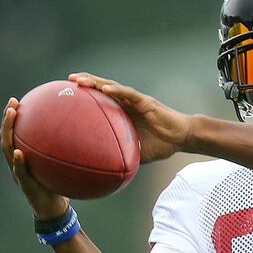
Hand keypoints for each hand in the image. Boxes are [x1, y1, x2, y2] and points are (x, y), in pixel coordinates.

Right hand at [0, 98, 68, 218]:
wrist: (54, 210)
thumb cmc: (59, 186)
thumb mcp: (60, 166)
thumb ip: (65, 151)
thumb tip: (83, 131)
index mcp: (24, 158)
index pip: (15, 135)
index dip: (12, 119)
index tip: (15, 101)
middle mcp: (17, 164)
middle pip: (7, 139)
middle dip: (7, 121)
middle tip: (11, 104)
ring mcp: (18, 174)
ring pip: (8, 151)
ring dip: (8, 134)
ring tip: (11, 117)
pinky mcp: (25, 186)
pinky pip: (20, 173)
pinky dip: (18, 163)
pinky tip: (19, 153)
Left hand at [68, 72, 192, 163]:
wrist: (182, 138)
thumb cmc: (162, 144)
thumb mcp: (138, 153)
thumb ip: (124, 156)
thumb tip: (107, 172)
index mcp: (125, 112)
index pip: (103, 100)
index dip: (87, 96)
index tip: (69, 94)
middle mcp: (129, 103)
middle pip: (104, 89)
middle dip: (87, 83)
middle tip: (69, 80)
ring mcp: (137, 101)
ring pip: (114, 87)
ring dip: (97, 82)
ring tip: (81, 80)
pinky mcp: (147, 102)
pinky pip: (129, 94)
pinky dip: (117, 90)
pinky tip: (105, 88)